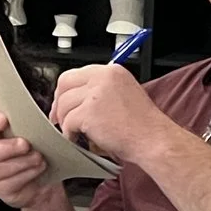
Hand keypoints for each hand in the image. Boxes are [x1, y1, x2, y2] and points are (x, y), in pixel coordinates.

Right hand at [0, 111, 63, 210]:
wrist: (40, 181)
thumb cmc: (32, 153)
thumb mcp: (31, 137)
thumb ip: (27, 127)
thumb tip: (38, 120)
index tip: (4, 120)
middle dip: (9, 148)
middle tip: (26, 145)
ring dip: (22, 162)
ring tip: (39, 158)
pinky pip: (9, 183)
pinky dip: (27, 175)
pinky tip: (38, 169)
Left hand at [51, 64, 181, 169]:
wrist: (153, 139)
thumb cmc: (142, 126)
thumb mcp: (125, 95)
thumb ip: (102, 91)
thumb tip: (77, 98)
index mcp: (112, 71)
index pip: (77, 74)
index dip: (66, 90)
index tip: (63, 104)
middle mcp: (103, 77)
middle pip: (65, 83)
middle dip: (58, 103)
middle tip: (59, 118)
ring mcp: (95, 93)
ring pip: (64, 104)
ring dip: (65, 121)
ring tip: (74, 133)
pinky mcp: (89, 112)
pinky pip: (68, 122)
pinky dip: (69, 133)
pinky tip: (78, 139)